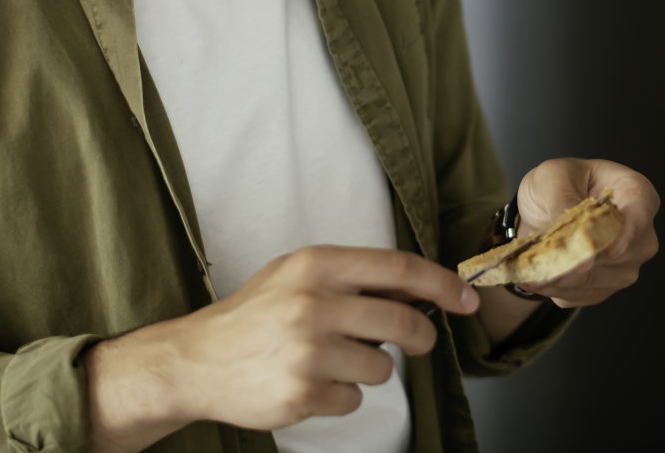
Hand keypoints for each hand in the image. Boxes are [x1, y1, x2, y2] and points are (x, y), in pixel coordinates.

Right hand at [168, 246, 479, 431]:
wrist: (198, 360)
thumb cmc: (256, 314)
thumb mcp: (299, 276)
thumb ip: (354, 277)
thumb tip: (419, 289)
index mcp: (316, 264)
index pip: (399, 268)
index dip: (442, 284)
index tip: (467, 298)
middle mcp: (313, 303)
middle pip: (402, 322)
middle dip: (420, 336)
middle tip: (415, 340)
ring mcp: (307, 351)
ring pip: (382, 368)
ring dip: (368, 369)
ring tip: (331, 360)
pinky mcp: (302, 393)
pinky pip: (353, 399)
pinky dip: (341, 395)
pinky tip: (310, 382)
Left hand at [513, 158, 659, 307]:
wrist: (541, 209)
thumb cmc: (557, 183)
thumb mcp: (553, 177)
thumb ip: (564, 201)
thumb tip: (581, 241)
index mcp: (635, 193)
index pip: (641, 214)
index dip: (628, 233)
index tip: (609, 249)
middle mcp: (638, 234)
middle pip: (619, 255)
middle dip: (578, 258)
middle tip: (543, 256)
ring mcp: (624, 265)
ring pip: (595, 279)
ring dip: (559, 275)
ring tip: (529, 265)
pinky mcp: (604, 287)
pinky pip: (580, 294)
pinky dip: (554, 287)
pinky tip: (535, 275)